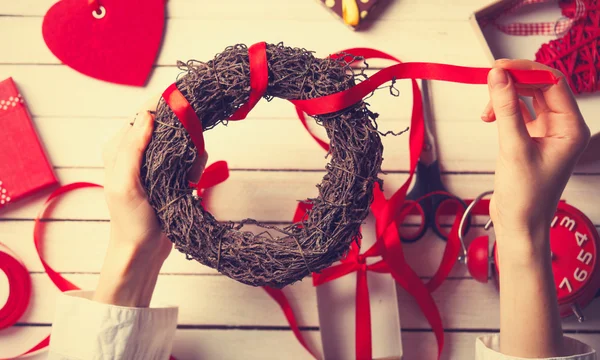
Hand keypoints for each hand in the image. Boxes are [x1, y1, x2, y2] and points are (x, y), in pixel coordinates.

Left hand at [95, 97, 206, 306]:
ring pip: (184, 142)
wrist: (142, 252)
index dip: (167, 107)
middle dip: (184, 138)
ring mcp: (156, 163)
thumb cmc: (130, 221)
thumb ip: (132, 148)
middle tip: (188, 162)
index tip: (188, 109)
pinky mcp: (170, 175)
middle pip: (170, 125)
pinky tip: (192, 185)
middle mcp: (137, 150)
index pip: (145, 113)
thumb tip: (148, 115)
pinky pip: (190, 160)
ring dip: (192, 158)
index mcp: (120, 147)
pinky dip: (196, 170)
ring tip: (190, 179)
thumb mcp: (125, 184)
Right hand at [481, 59, 589, 356]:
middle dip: (513, 83)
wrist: (519, 226)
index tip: (498, 67)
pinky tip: (490, 116)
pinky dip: (503, 111)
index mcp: (571, 127)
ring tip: (486, 110)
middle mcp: (563, 127)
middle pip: (539, 88)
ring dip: (505, 98)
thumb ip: (505, 108)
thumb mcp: (513, 147)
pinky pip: (519, 114)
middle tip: (488, 80)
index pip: (552, 83)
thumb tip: (497, 75)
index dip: (525, 70)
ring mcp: (547, 134)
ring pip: (527, 100)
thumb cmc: (525, 195)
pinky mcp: (531, 140)